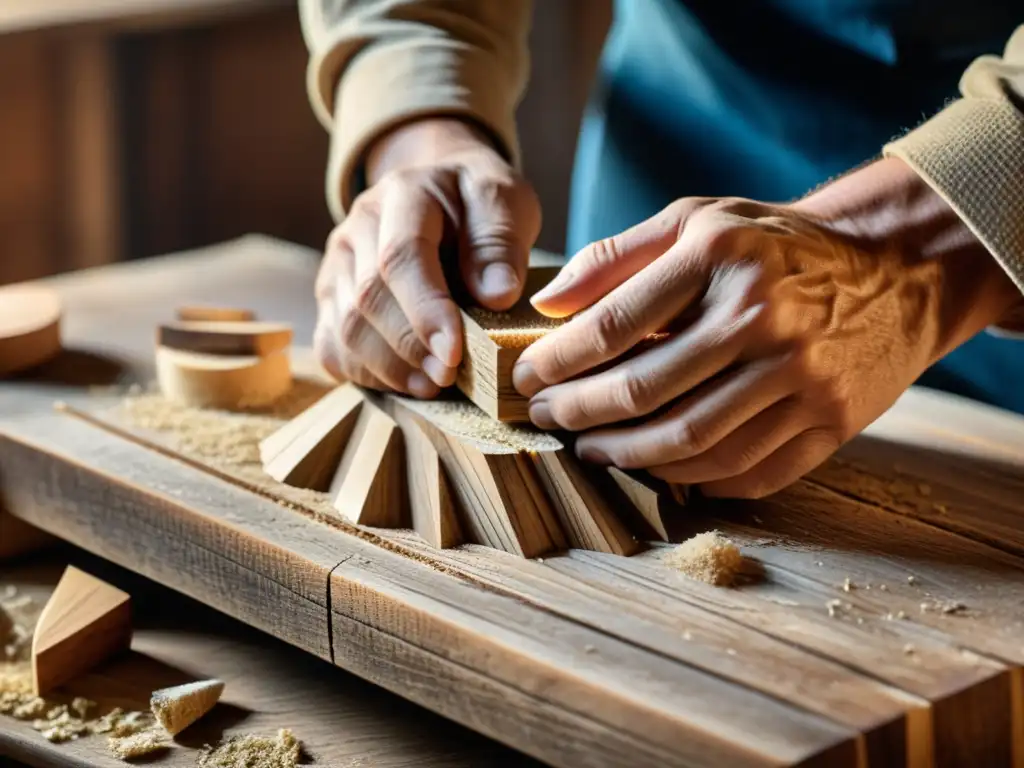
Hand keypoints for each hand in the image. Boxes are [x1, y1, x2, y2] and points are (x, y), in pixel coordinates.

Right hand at [314, 118, 540, 395]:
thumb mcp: (506, 201)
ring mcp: (337, 263)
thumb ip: (501, 243)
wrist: (441, 191)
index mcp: (404, 195)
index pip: (401, 256)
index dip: (425, 309)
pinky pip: (332, 346)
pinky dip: (366, 375)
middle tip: (449, 375)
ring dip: (388, 367)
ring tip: (432, 385)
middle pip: (367, 298)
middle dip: (409, 346)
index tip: (453, 351)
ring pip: (345, 327)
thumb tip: (496, 295)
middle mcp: (359, 227)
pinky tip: (406, 383)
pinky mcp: (331, 297)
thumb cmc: (477, 204)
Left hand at [512, 158, 1019, 497]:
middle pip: (644, 391)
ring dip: (625, 455)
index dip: (557, 360)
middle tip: (547, 418)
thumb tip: (547, 305)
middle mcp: (763, 319)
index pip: (614, 324)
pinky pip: (745, 472)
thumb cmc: (773, 245)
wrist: (894, 270)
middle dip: (578, 413)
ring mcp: (802, 378)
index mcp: (721, 258)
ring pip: (690, 443)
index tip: (528, 376)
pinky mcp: (830, 423)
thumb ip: (617, 256)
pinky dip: (689, 479)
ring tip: (591, 447)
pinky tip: (656, 466)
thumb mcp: (698, 220)